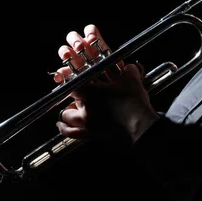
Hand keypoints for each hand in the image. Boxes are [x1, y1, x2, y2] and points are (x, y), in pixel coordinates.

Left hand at [54, 24, 159, 142]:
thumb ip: (126, 69)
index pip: (71, 80)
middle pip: (69, 97)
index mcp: (90, 91)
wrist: (141, 128)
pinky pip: (70, 132)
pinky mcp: (90, 134)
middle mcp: (84, 107)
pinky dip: (64, 128)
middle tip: (80, 90)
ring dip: (66, 110)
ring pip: (65, 115)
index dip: (69, 76)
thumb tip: (127, 66)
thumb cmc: (134, 104)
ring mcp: (86, 122)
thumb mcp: (132, 80)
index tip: (70, 74)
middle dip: (73, 93)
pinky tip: (60, 125)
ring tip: (69, 107)